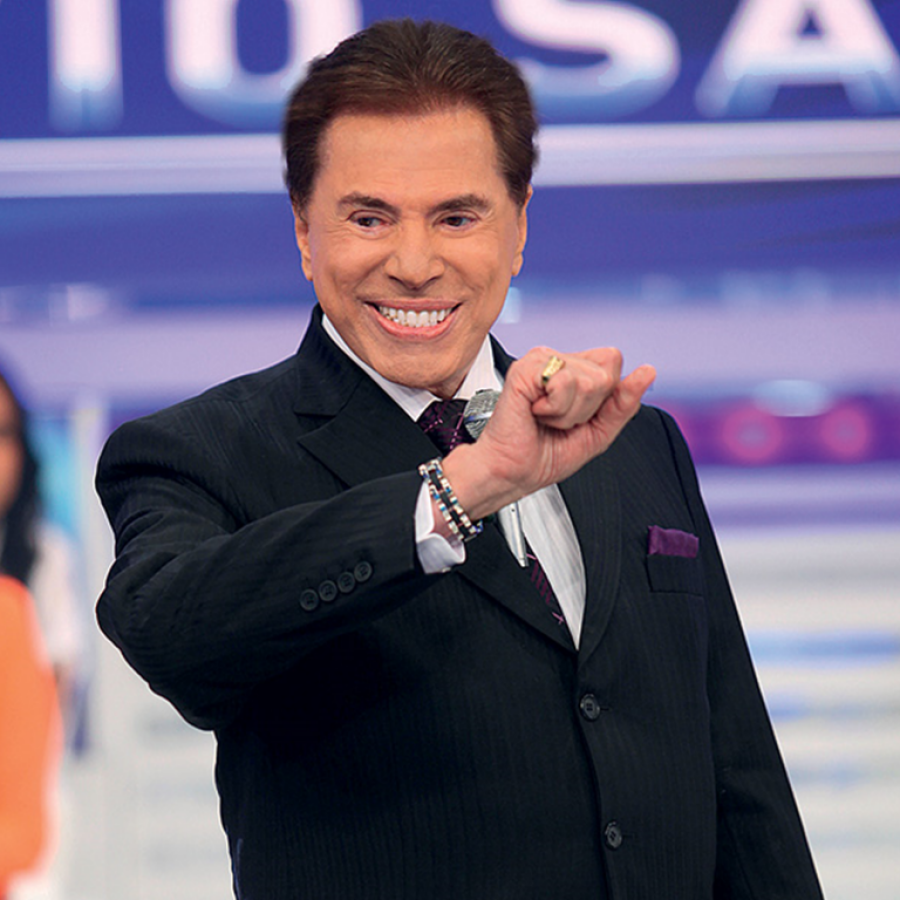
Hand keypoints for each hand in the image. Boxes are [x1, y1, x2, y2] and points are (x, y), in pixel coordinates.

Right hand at [442, 347, 654, 520]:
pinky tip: (536, 413)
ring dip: (570, 412)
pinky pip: (565, 382)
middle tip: (560, 420)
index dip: (604, 397)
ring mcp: (540, 361)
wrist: (512, 473)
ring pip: (589, 379)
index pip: (613, 362)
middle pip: (607, 369)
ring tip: (547, 419)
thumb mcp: (599, 432)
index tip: (578, 416)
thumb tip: (647, 372)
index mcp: (574, 371)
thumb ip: (624, 402)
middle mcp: (557, 361)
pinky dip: (556, 408)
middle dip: (590, 406)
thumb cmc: (544, 455)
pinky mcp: (525, 369)